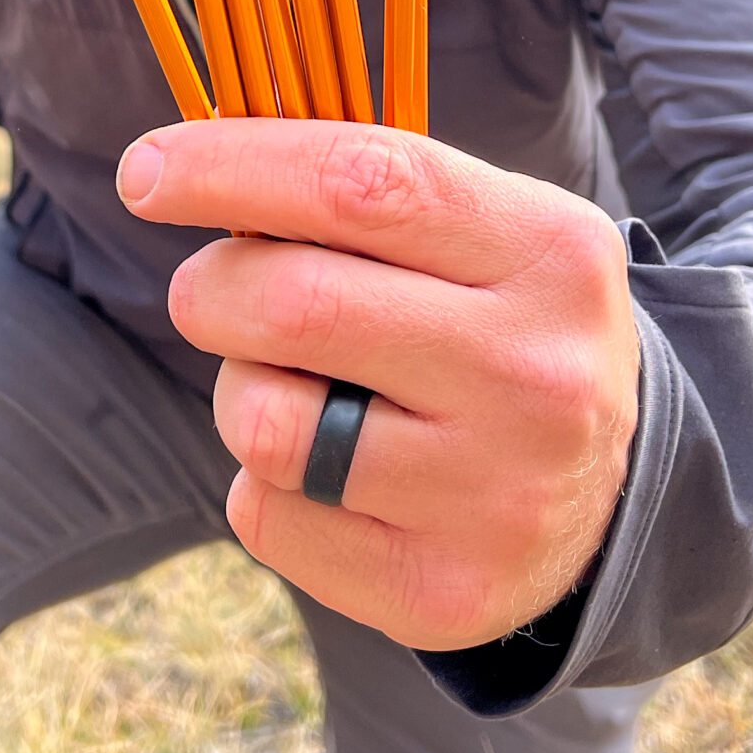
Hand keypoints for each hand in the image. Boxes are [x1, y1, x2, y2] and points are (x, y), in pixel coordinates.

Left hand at [116, 118, 638, 650]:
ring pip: (265, 420)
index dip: (232, 166)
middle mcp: (534, 374)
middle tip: (211, 293)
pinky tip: (330, 478)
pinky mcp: (441, 589)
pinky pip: (267, 515)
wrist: (606, 507)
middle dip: (211, 287)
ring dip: (238, 390)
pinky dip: (264, 485)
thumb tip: (185, 163)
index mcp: (551, 253)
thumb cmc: (497, 331)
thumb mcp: (483, 237)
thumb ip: (361, 194)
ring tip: (294, 391)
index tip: (146, 169)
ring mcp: (492, 493)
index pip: (362, 185)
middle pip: (292, 303)